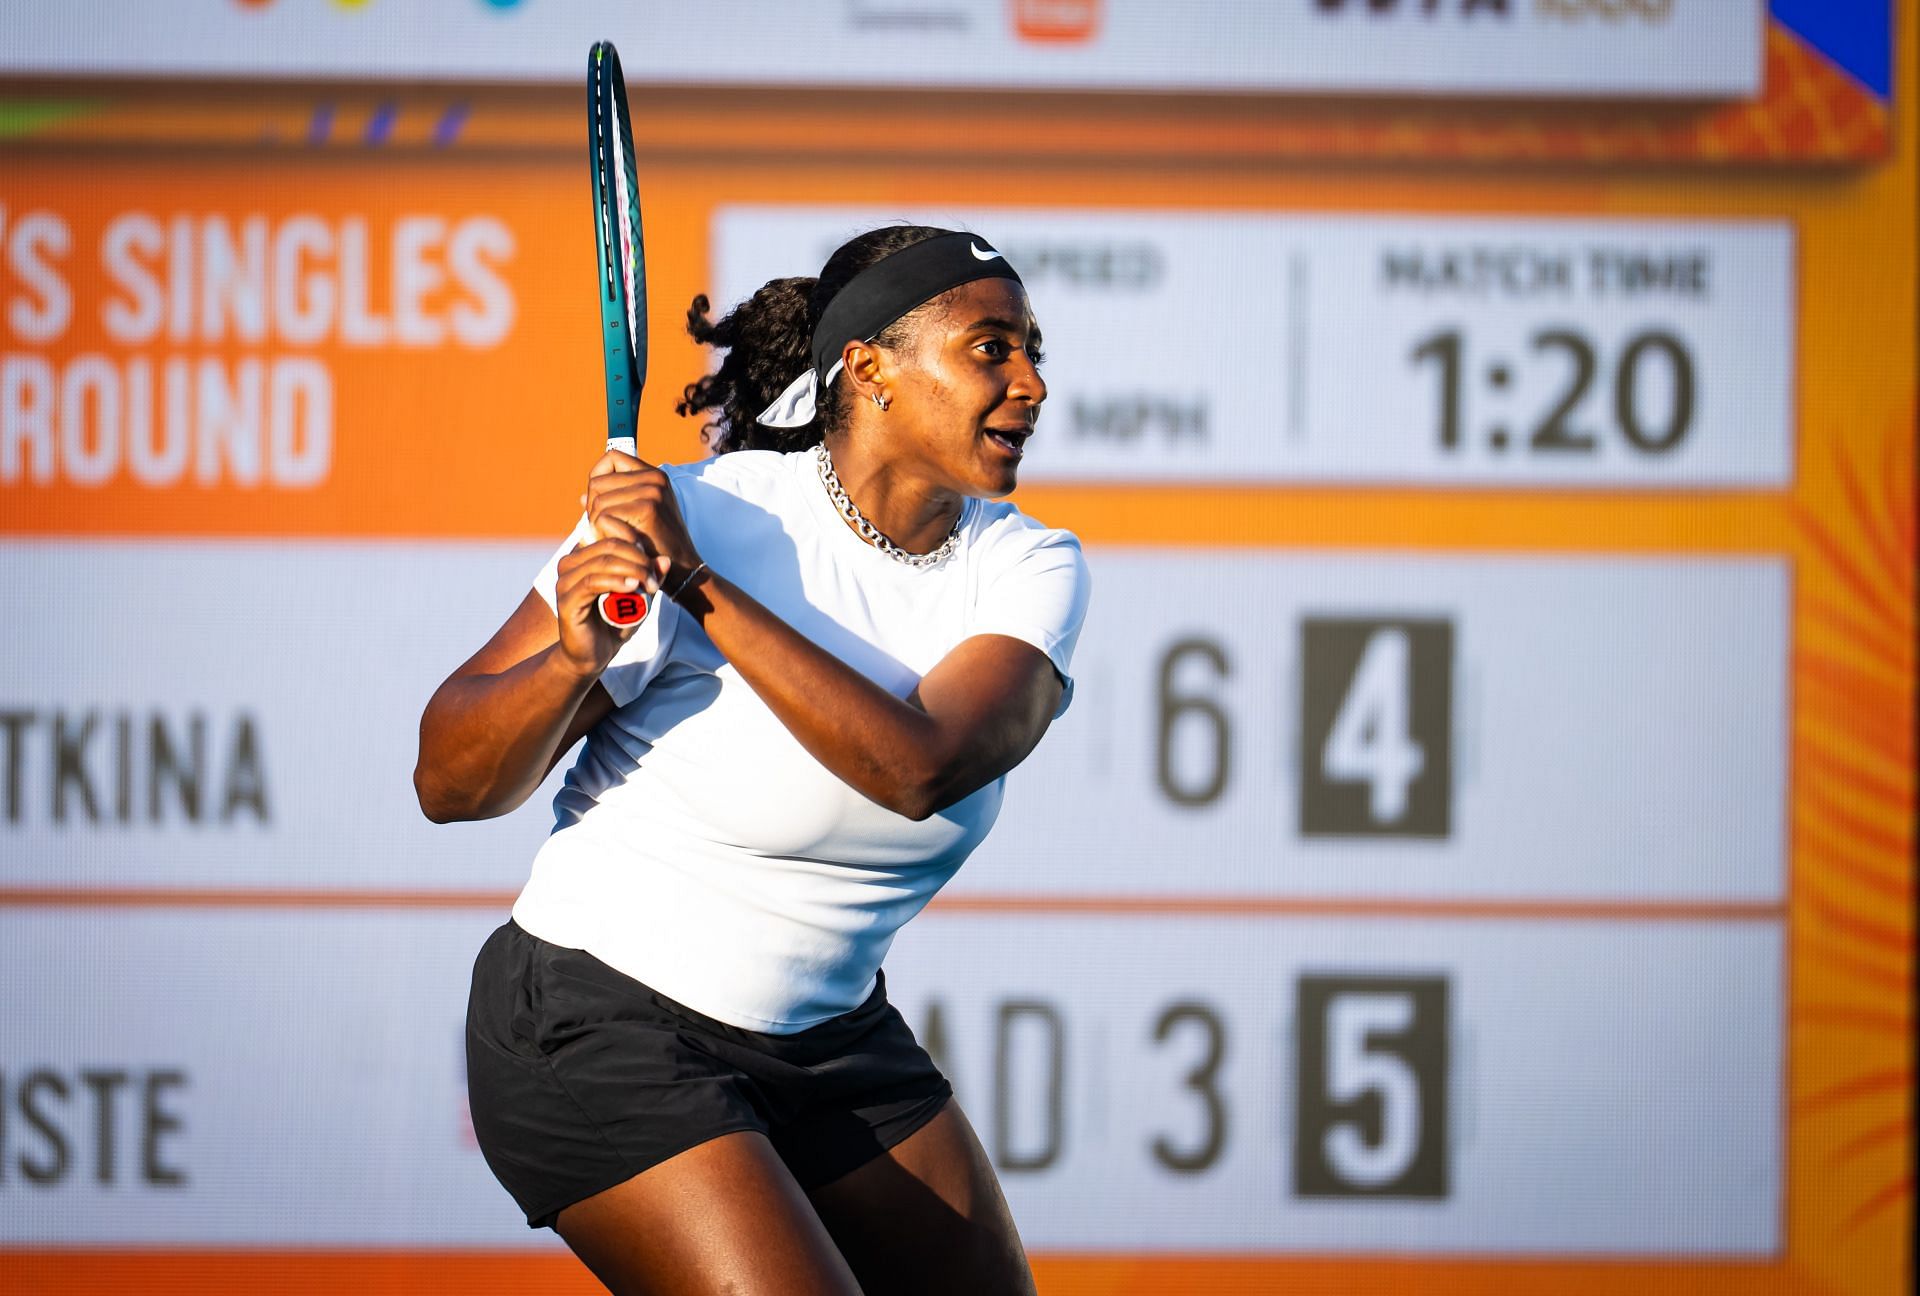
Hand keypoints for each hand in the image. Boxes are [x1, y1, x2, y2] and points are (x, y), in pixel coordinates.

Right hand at [552, 533, 650, 677]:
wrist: (593, 656)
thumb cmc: (614, 624)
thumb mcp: (638, 597)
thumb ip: (648, 578)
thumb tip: (665, 559)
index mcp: (583, 557)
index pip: (611, 536)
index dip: (636, 543)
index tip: (655, 562)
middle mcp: (569, 564)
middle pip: (609, 546)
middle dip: (638, 559)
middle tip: (655, 578)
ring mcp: (565, 581)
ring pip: (602, 562)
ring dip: (631, 570)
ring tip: (650, 585)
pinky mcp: (566, 600)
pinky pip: (592, 582)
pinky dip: (615, 582)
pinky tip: (632, 587)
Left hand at [582, 448, 703, 587]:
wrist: (682, 568)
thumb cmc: (657, 544)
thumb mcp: (640, 516)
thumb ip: (615, 501)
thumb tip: (583, 498)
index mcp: (654, 475)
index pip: (612, 458)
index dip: (596, 476)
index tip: (598, 500)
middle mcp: (654, 478)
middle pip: (598, 482)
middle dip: (593, 507)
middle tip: (604, 528)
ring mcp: (651, 491)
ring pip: (597, 501)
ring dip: (596, 524)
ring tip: (613, 537)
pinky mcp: (646, 509)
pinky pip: (604, 516)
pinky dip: (604, 533)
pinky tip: (618, 543)